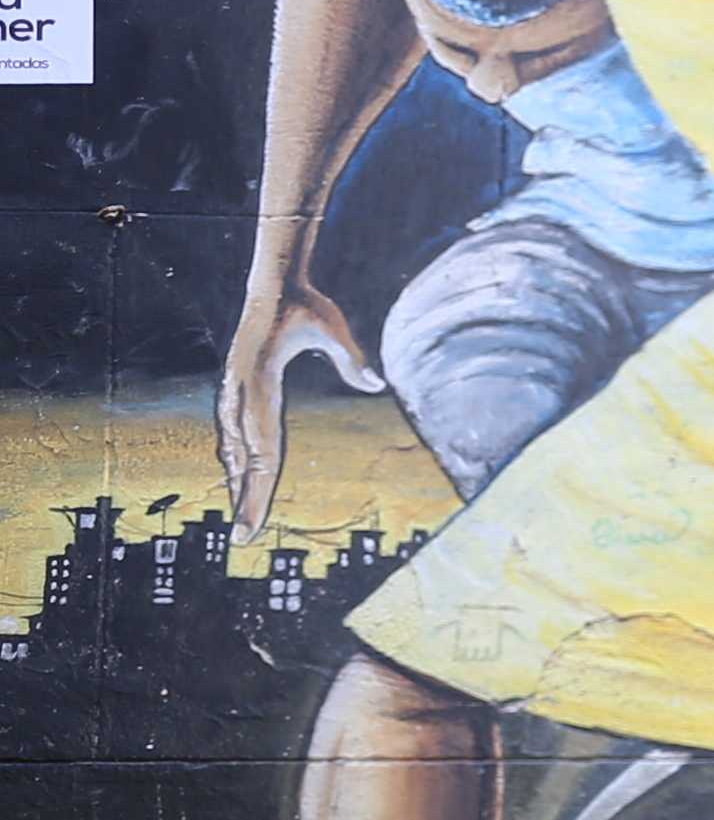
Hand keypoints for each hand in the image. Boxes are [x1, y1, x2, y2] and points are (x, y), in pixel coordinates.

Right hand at [217, 273, 378, 540]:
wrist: (273, 282)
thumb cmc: (304, 304)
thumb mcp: (332, 325)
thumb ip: (352, 357)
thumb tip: (377, 383)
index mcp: (258, 381)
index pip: (260, 446)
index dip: (258, 487)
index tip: (254, 517)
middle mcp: (238, 390)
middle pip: (243, 457)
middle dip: (243, 499)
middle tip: (244, 537)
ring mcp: (231, 389)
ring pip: (232, 446)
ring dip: (235, 482)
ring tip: (240, 518)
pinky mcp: (233, 387)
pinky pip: (232, 431)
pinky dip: (234, 459)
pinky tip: (237, 479)